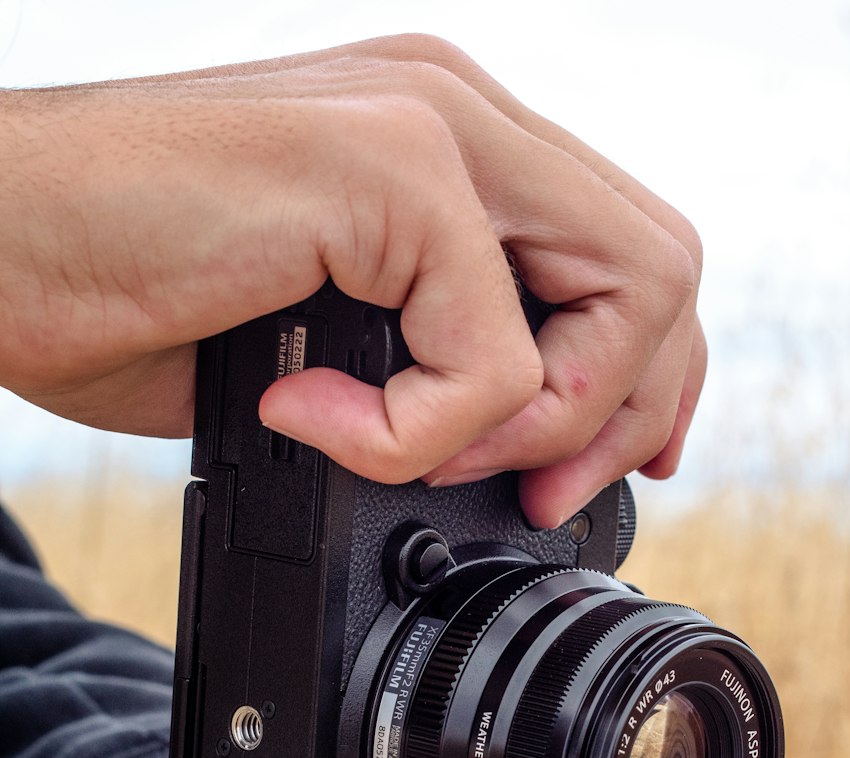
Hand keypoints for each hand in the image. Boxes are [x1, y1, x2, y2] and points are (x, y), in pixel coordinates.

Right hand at [0, 36, 703, 526]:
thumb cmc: (130, 293)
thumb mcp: (330, 341)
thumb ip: (435, 363)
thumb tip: (518, 447)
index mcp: (455, 149)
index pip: (634, 258)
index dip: (647, 379)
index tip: (592, 469)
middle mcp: (459, 116)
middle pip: (662, 273)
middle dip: (619, 415)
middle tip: (534, 493)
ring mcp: (430, 126)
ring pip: (625, 298)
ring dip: (528, 423)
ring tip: (402, 444)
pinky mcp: (384, 165)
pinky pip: (491, 357)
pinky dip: (409, 433)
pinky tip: (309, 414)